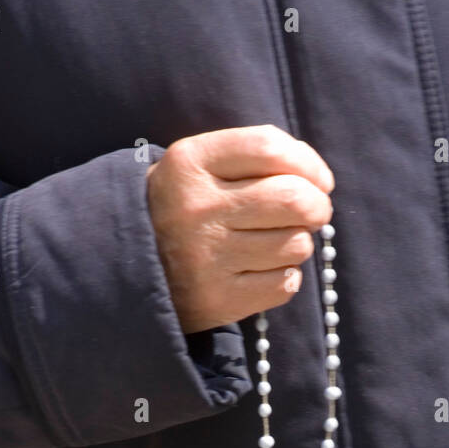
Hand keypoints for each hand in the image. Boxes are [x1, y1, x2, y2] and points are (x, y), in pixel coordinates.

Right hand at [145, 124, 334, 333]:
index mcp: (190, 163)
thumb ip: (253, 157)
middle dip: (317, 206)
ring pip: (295, 244)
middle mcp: (196, 209)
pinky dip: (286, 277)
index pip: (269, 148)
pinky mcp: (218, 299)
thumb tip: (317, 176)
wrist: (128, 267)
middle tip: (314, 213)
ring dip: (299, 243)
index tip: (319, 179)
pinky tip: (265, 270)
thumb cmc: (183, 208)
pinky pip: (284, 284)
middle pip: (293, 199)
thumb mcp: (200, 166)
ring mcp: (207, 258)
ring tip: (277, 242)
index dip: (309, 163)